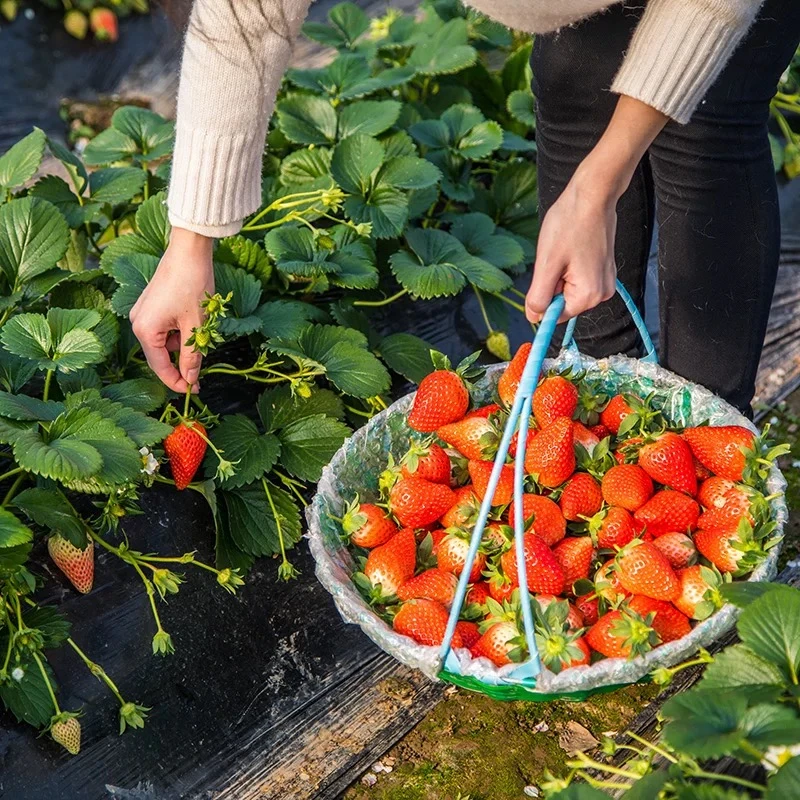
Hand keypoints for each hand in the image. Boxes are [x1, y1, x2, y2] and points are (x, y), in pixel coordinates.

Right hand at [130, 227, 213, 392]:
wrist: (188, 251)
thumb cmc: (192, 284)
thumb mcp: (196, 325)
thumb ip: (192, 356)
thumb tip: (192, 379)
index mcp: (145, 330)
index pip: (160, 367)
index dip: (177, 382)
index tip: (194, 390)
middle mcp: (137, 322)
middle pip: (159, 356)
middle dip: (180, 362)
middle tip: (201, 372)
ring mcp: (141, 313)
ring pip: (163, 342)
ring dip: (182, 344)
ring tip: (200, 330)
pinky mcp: (149, 306)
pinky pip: (162, 329)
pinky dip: (178, 332)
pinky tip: (192, 319)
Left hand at [526, 95, 668, 323]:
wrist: (593, 195)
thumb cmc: (569, 224)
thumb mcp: (546, 264)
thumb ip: (539, 297)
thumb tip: (534, 319)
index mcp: (589, 296)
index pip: (555, 315)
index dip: (544, 296)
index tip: (547, 270)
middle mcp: (602, 294)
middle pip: (563, 302)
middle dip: (553, 282)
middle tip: (556, 256)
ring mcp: (605, 281)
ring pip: (568, 289)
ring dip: (560, 273)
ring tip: (565, 250)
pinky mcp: (604, 270)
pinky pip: (578, 278)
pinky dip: (568, 267)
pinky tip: (572, 247)